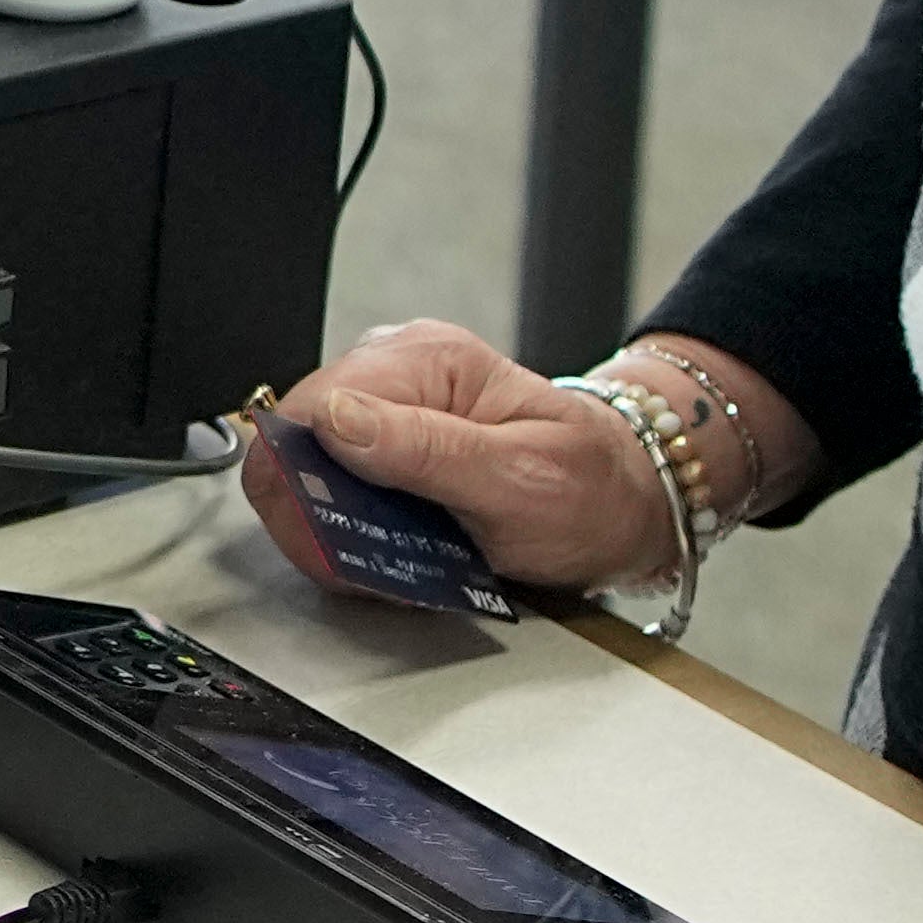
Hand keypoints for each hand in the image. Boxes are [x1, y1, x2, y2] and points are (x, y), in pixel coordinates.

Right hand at [241, 319, 686, 600]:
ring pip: (304, 473)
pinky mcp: (384, 447)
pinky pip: (332, 490)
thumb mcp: (520, 480)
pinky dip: (351, 532)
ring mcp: (387, 408)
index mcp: (429, 359)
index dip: (305, 481)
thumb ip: (427, 450)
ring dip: (334, 530)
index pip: (313, 406)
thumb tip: (335, 421)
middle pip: (296, 441)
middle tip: (368, 563)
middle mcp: (397, 371)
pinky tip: (393, 549)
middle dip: (318, 514)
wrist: (626, 506)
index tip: (332, 540)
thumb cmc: (589, 490)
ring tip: (392, 558)